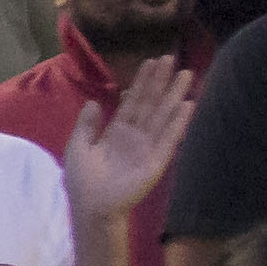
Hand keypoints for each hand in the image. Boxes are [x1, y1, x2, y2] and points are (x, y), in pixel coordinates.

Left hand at [66, 55, 198, 235]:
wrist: (92, 206)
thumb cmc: (83, 179)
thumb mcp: (78, 145)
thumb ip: (87, 124)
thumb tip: (94, 101)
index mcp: (117, 131)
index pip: (133, 101)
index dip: (142, 82)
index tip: (151, 62)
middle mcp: (136, 136)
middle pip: (151, 103)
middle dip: (161, 82)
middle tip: (173, 59)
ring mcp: (148, 147)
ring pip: (163, 115)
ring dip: (175, 95)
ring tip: (187, 75)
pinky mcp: (157, 160)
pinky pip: (169, 138)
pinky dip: (178, 122)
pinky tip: (187, 106)